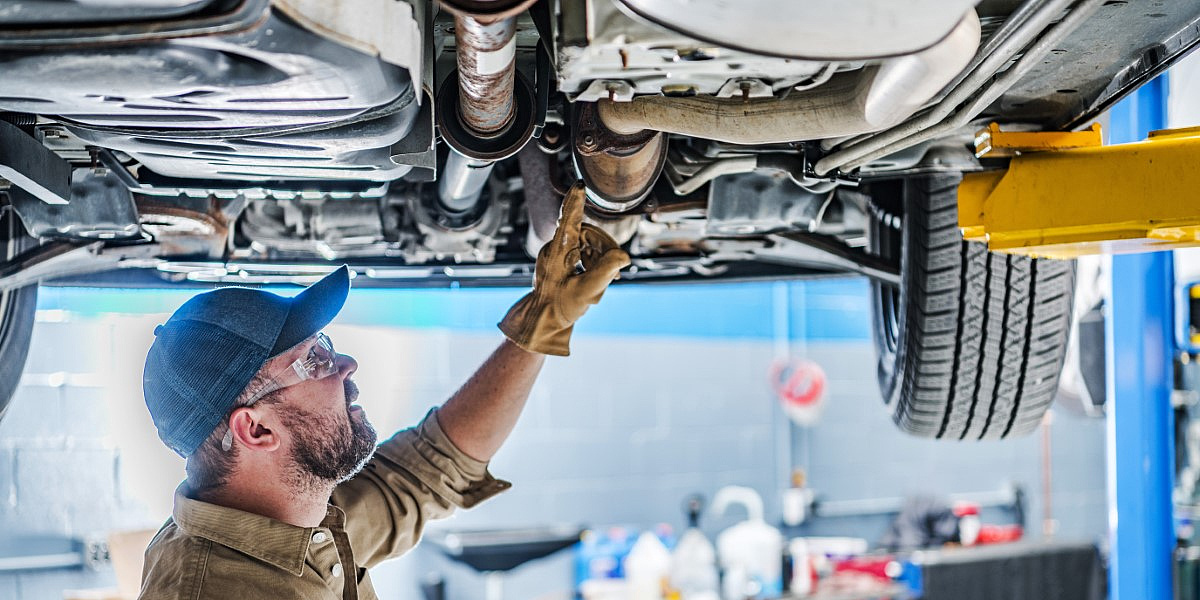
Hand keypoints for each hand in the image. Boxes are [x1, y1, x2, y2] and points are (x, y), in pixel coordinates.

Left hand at [498, 182, 630, 355]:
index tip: (579, 185)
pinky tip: (596, 280)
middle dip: (605, 251)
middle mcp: (556, 247)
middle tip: (615, 272)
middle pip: (590, 234)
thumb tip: (624, 256)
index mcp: (558, 250)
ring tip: (600, 283)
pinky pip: (584, 251)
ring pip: (589, 243)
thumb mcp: (586, 292)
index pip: (569, 220)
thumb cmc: (559, 307)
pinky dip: (594, 263)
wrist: (543, 321)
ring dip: (600, 260)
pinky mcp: (562, 258)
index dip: (576, 201)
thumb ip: (605, 272)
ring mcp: (558, 252)